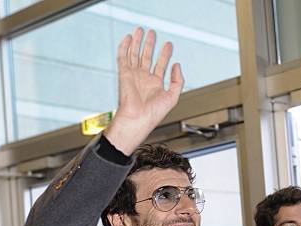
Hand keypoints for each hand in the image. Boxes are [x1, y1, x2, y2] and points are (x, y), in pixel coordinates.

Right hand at [104, 27, 183, 155]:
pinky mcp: (124, 74)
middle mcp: (144, 79)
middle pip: (147, 57)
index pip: (160, 65)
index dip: (165, 54)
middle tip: (152, 34)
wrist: (137, 119)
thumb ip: (177, 81)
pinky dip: (125, 47)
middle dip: (150, 45)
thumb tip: (177, 66)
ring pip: (135, 55)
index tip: (168, 45)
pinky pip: (123, 57)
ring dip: (138, 43)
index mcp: (155, 85)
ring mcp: (133, 76)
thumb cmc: (152, 114)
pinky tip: (128, 39)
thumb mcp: (173, 97)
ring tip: (141, 31)